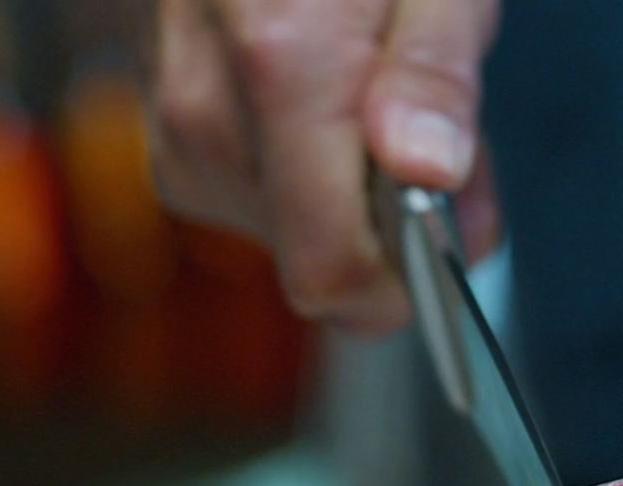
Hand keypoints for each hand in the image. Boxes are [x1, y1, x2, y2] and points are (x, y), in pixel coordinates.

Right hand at [148, 0, 499, 334]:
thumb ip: (438, 74)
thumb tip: (429, 171)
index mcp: (281, 65)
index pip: (330, 268)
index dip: (404, 284)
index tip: (452, 244)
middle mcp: (209, 104)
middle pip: (312, 260)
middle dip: (391, 230)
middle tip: (441, 145)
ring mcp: (177, 118)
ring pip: (283, 236)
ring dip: (349, 199)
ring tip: (385, 104)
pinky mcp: (170, 125)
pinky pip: (250, 196)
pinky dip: (305, 175)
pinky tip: (333, 109)